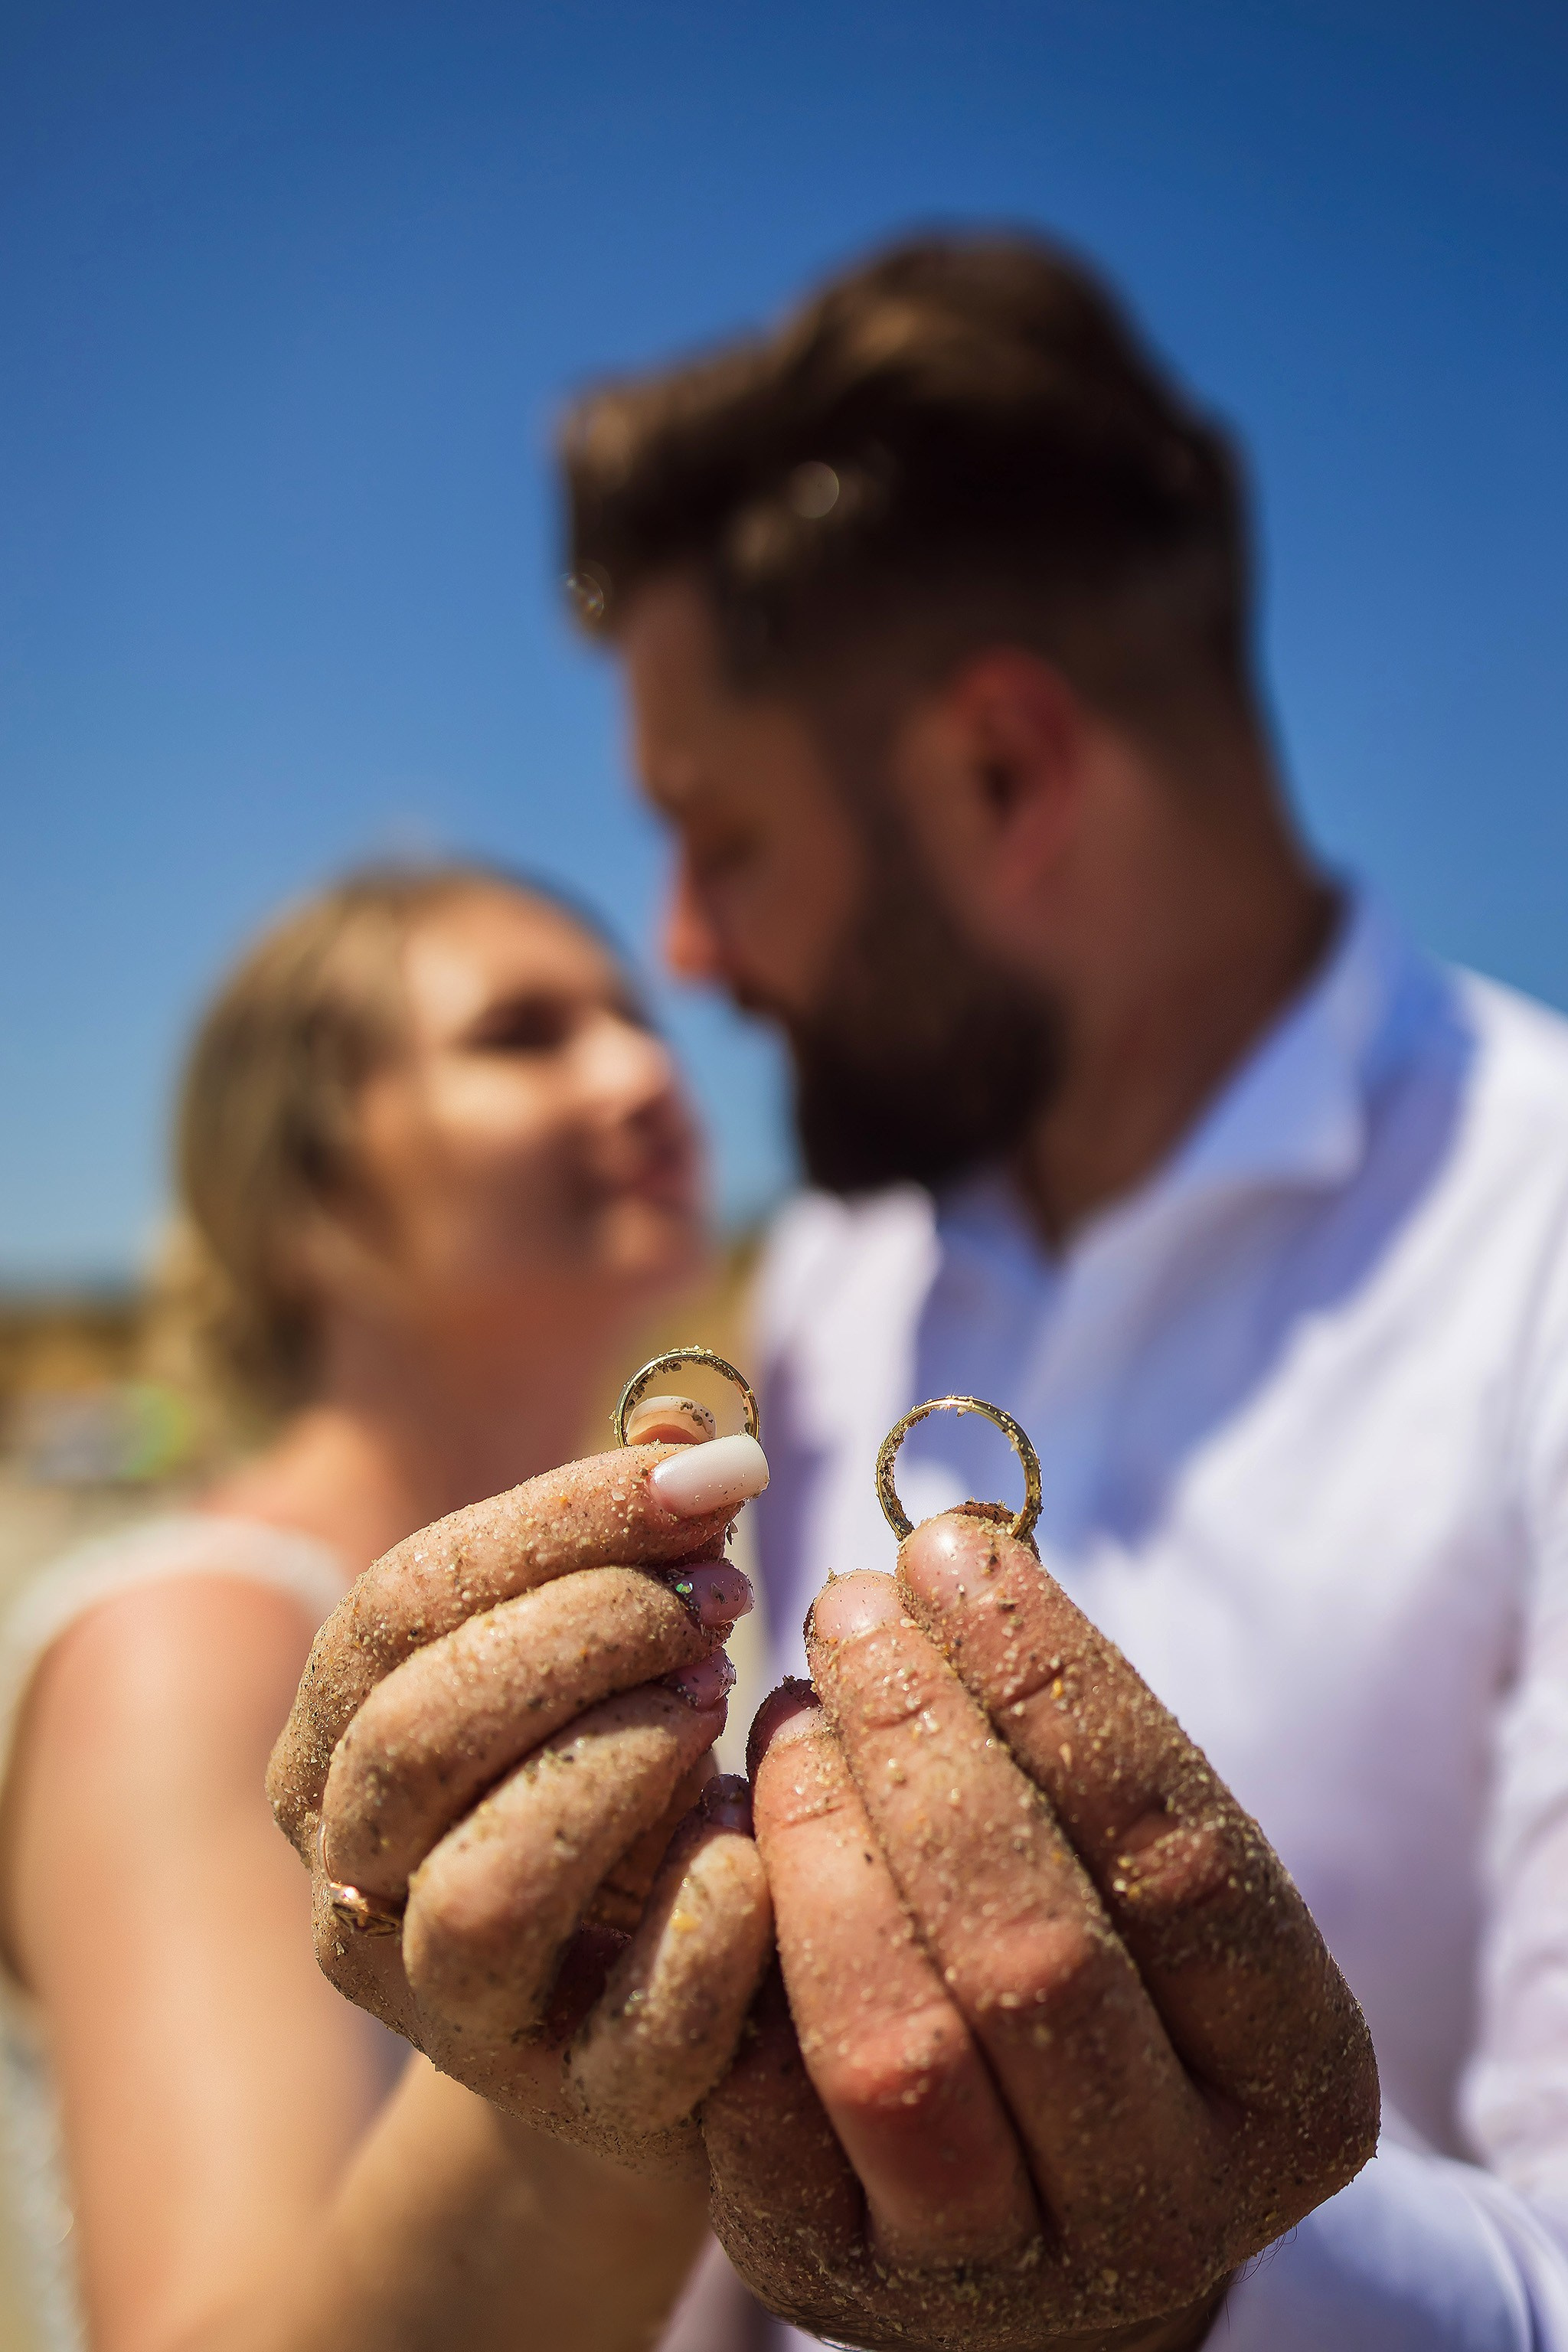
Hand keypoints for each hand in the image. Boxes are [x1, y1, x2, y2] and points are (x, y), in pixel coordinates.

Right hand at [266, 1438, 773, 2172]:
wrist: (642, 2044)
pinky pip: (630, 2029)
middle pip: (416, 1732)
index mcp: (336, 1747)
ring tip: (722, 1698)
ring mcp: (457, 2011)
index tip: (718, 1469)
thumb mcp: (611, 1660)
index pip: (401, 1602)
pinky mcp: (580, 2104)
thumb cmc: (621, 1802)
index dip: (561, 1516)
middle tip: (721, 1592)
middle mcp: (359, 1884)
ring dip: (621, 1763)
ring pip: (484, 1888)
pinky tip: (763, 1843)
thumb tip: (689, 1422)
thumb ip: (634, 1542)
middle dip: (585, 1628)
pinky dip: (707, 1919)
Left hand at [703, 1510, 1378, 2349]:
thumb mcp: (1142, 1881)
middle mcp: (1164, 2210)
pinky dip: (738, 1943)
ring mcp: (995, 2275)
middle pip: (1034, 1954)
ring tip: (789, 1711)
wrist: (1035, 2207)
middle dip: (926, 1745)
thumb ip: (1080, 1748)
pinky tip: (726, 1826)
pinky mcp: (831, 2278)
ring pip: (892, 2045)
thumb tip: (950, 1550)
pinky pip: (761, 2104)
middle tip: (847, 1608)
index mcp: (1291, 2088)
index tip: (953, 1549)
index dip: (1057, 1687)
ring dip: (824, 1839)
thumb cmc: (1105, 1977)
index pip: (1182, 1860)